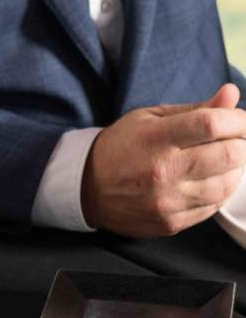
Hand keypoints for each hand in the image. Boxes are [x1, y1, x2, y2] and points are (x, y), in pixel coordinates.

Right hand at [82, 84, 245, 235]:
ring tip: (220, 159)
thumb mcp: (149, 118)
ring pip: (229, 183)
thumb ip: (195, 110)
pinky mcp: (174, 222)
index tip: (241, 119)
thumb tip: (231, 95)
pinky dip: (220, 189)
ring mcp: (170, 200)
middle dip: (242, 143)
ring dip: (235, 168)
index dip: (238, 120)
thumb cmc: (120, 147)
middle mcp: (163, 170)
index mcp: (154, 138)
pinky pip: (215, 205)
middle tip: (235, 139)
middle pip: (230, 154)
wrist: (87, 188)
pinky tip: (209, 179)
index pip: (212, 124)